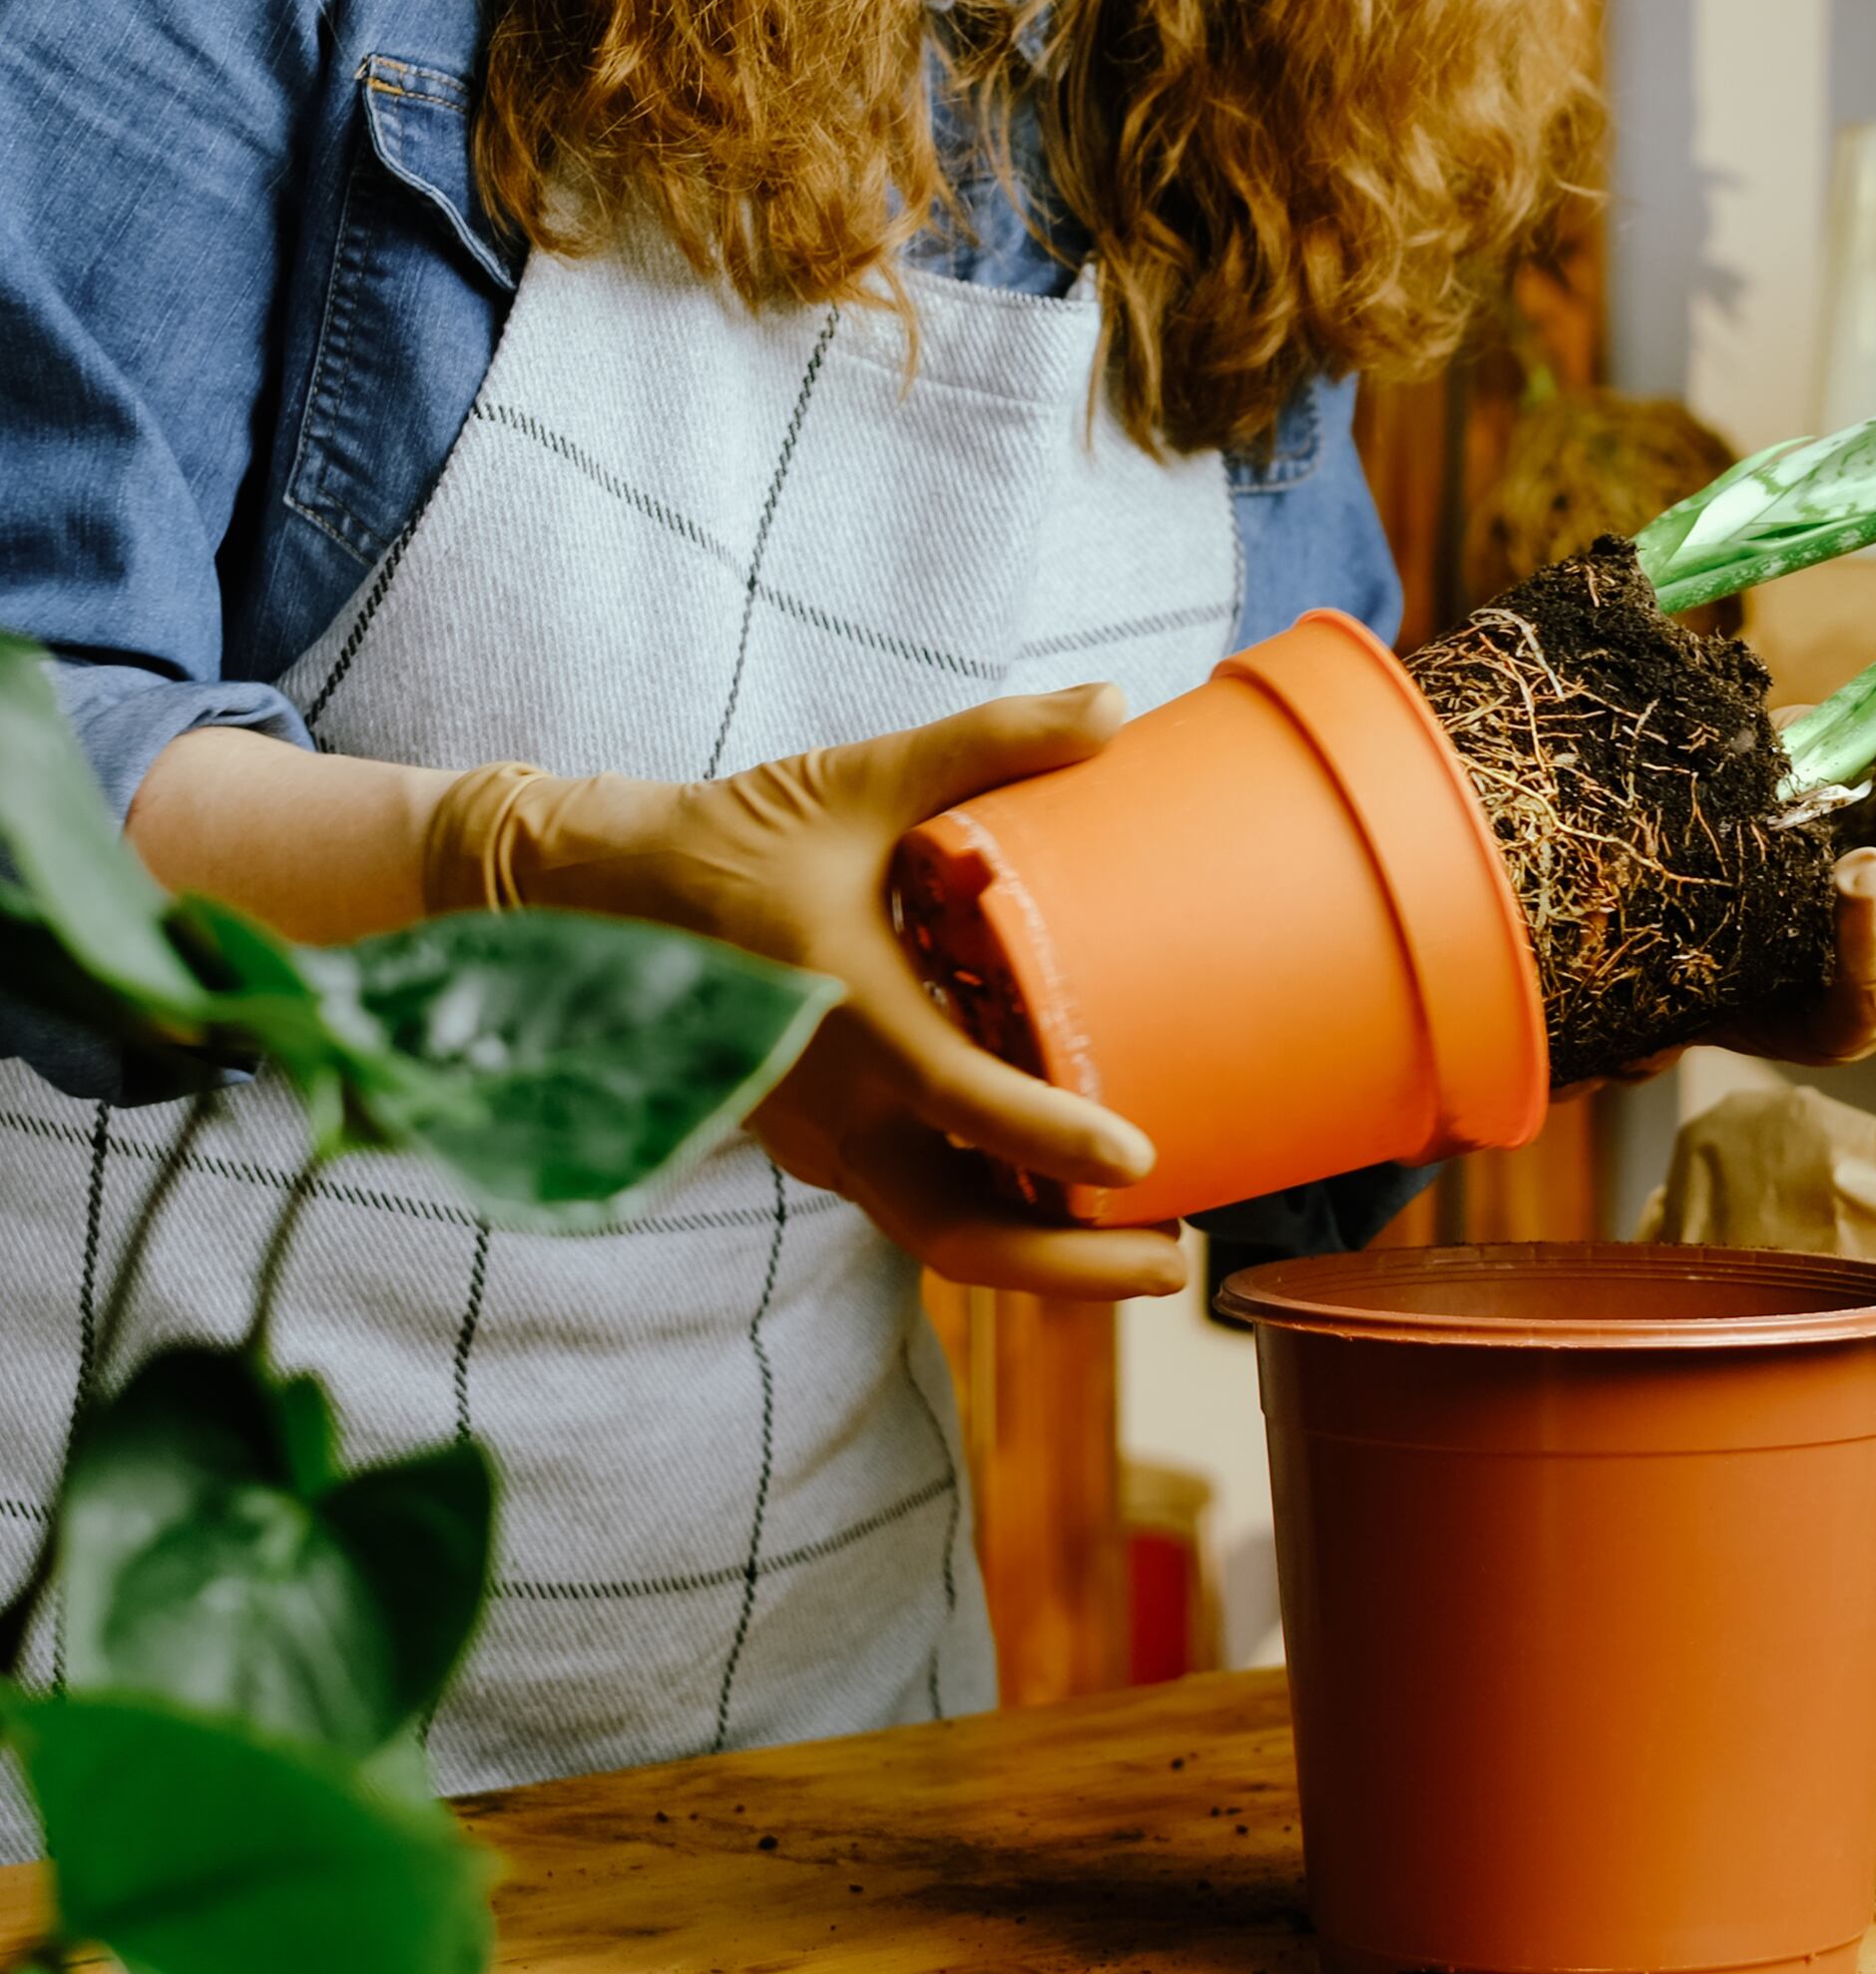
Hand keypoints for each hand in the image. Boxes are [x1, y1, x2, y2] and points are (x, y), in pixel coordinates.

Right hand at [422, 689, 1186, 1299]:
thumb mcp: (860, 778)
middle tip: (1174, 1263)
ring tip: (1149, 1246)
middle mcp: (833, 1103)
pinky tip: (1076, 1212)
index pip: (957, 1096)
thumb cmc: (737, 839)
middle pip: (954, 1232)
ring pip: (939, 1236)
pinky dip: (999, 1222)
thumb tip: (1112, 704)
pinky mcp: (824, 1150)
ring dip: (1043, 1260)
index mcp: (846, 1010)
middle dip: (1067, 1269)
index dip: (1048, 1138)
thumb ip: (989, 741)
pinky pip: (920, 1207)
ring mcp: (823, 1141)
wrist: (603, 904)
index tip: (1138, 1163)